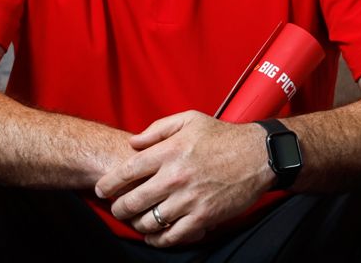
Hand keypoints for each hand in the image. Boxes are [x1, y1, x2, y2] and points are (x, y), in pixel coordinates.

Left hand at [93, 110, 273, 246]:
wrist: (258, 156)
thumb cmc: (222, 136)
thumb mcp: (189, 120)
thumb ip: (157, 129)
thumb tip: (133, 142)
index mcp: (169, 152)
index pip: (127, 172)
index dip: (109, 184)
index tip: (102, 189)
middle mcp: (175, 177)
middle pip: (133, 200)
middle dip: (119, 208)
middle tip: (116, 208)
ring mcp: (189, 199)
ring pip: (150, 221)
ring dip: (137, 224)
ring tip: (134, 221)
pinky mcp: (204, 217)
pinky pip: (173, 235)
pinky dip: (158, 239)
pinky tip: (154, 236)